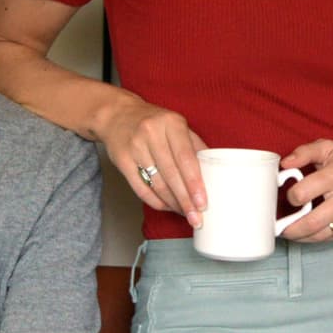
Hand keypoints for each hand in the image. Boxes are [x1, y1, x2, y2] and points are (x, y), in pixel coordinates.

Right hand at [93, 94, 206, 226]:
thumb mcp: (176, 124)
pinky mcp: (122, 160)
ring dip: (173, 203)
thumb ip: (194, 146)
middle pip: (172, 175)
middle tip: (197, 217)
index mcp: (171, 123)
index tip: (203, 202)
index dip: (195, 183)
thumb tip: (215, 171)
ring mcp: (134, 147)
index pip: (186, 158)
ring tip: (185, 213)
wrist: (117, 114)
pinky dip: (156, 201)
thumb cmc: (153, 122)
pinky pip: (141, 188)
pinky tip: (167, 206)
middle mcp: (151, 133)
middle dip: (186, 200)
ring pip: (157, 184)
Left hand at [278, 141, 332, 243]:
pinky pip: (332, 237)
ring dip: (302, 237)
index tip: (288, 197)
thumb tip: (284, 164)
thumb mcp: (328, 148)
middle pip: (313, 221)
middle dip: (291, 228)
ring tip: (290, 233)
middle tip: (280, 228)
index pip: (305, 192)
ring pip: (322, 234)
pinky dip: (316, 238)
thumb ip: (304, 152)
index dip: (291, 197)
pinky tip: (306, 234)